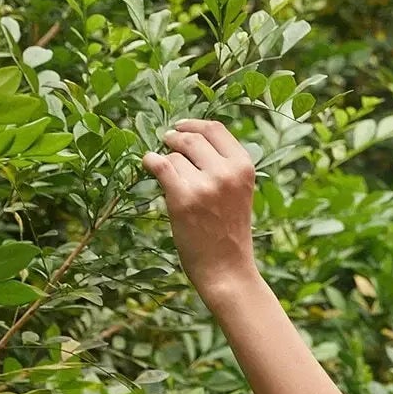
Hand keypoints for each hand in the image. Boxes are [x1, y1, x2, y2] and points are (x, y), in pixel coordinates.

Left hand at [141, 118, 258, 299]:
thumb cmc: (229, 232)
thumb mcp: (239, 192)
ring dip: (167, 164)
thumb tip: (188, 136)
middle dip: (174, 140)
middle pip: (191, 138)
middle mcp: (226, 172)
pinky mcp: (182, 198)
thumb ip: (223, 165)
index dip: (193, 124)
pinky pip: (159, 165)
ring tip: (171, 180)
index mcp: (244, 167)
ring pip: (173, 155)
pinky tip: (148, 165)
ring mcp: (205, 185)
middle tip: (166, 146)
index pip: (215, 129)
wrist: (227, 269)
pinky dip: (149, 162)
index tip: (180, 128)